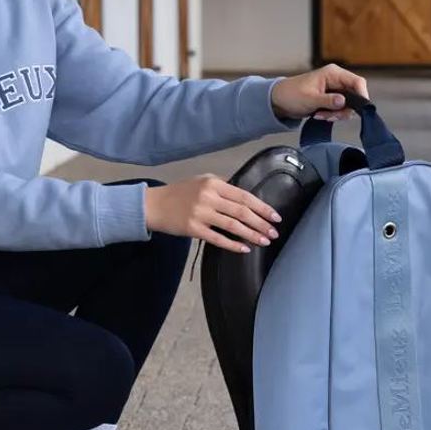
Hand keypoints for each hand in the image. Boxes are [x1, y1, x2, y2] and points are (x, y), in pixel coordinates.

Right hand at [144, 174, 281, 253]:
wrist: (155, 205)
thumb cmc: (180, 193)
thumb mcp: (202, 181)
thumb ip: (223, 186)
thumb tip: (246, 197)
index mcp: (214, 183)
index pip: (244, 196)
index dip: (262, 207)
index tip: (275, 216)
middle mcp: (208, 197)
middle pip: (242, 211)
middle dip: (261, 223)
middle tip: (274, 232)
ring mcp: (201, 213)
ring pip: (233, 225)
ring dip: (251, 234)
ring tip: (264, 241)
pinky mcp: (193, 229)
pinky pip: (218, 238)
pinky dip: (233, 244)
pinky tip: (244, 248)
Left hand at [271, 63, 369, 122]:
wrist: (278, 101)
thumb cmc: (290, 95)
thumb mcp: (309, 99)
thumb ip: (328, 101)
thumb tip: (343, 102)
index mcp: (333, 73)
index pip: (357, 82)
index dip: (361, 96)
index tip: (358, 110)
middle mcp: (336, 80)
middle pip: (354, 96)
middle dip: (344, 109)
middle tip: (330, 116)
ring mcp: (334, 89)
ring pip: (347, 105)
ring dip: (336, 114)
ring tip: (320, 115)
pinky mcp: (331, 98)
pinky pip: (339, 109)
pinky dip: (332, 115)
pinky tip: (319, 115)